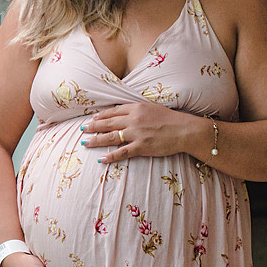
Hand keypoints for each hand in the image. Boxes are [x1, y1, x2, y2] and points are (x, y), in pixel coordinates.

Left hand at [79, 102, 202, 164]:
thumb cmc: (171, 119)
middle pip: (108, 123)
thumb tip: (122, 112)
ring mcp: (136, 134)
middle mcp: (134, 120)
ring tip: (85, 143)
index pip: (113, 111)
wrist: (185, 130)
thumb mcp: (152, 108)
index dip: (101, 116)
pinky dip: (110, 156)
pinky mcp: (141, 147)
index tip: (92, 119)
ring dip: (96, 140)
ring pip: (111, 137)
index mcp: (136, 108)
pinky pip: (122, 152)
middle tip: (81, 130)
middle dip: (93, 127)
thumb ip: (136, 110)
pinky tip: (101, 159)